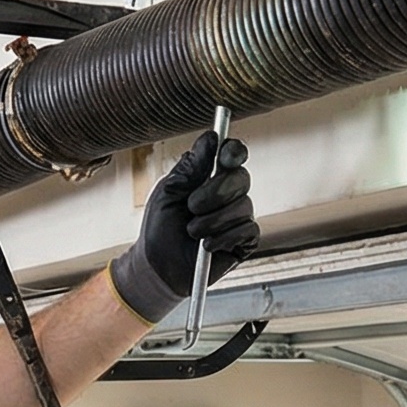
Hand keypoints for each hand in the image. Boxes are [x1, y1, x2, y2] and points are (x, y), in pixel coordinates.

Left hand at [108, 131, 257, 322]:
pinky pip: (248, 230)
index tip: (225, 157)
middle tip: (192, 206)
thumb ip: (190, 167)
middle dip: (215, 192)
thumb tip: (211, 138)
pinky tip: (207, 246)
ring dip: (214, 220)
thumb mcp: (168, 193)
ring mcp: (238, 217)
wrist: (158, 268)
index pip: (232, 154)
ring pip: (244, 206)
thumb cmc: (160, 228)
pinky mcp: (244, 241)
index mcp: (209, 176)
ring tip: (192, 232)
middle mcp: (228, 193)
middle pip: (241, 178)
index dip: (233, 151)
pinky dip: (225, 237)